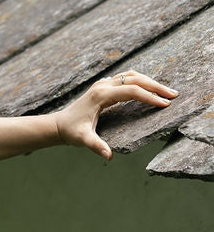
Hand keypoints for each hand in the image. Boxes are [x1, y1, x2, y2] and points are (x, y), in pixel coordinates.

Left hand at [52, 69, 177, 160]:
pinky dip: (140, 81)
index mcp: (101, 96)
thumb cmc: (71, 132)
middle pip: (134, 79)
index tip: (164, 104)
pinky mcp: (104, 87)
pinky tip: (150, 89)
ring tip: (166, 91)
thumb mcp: (83, 139)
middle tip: (173, 94)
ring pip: (130, 76)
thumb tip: (108, 155)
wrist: (59, 124)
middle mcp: (102, 86)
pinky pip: (125, 78)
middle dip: (155, 86)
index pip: (130, 91)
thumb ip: (96, 146)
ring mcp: (103, 84)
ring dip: (149, 81)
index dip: (149, 97)